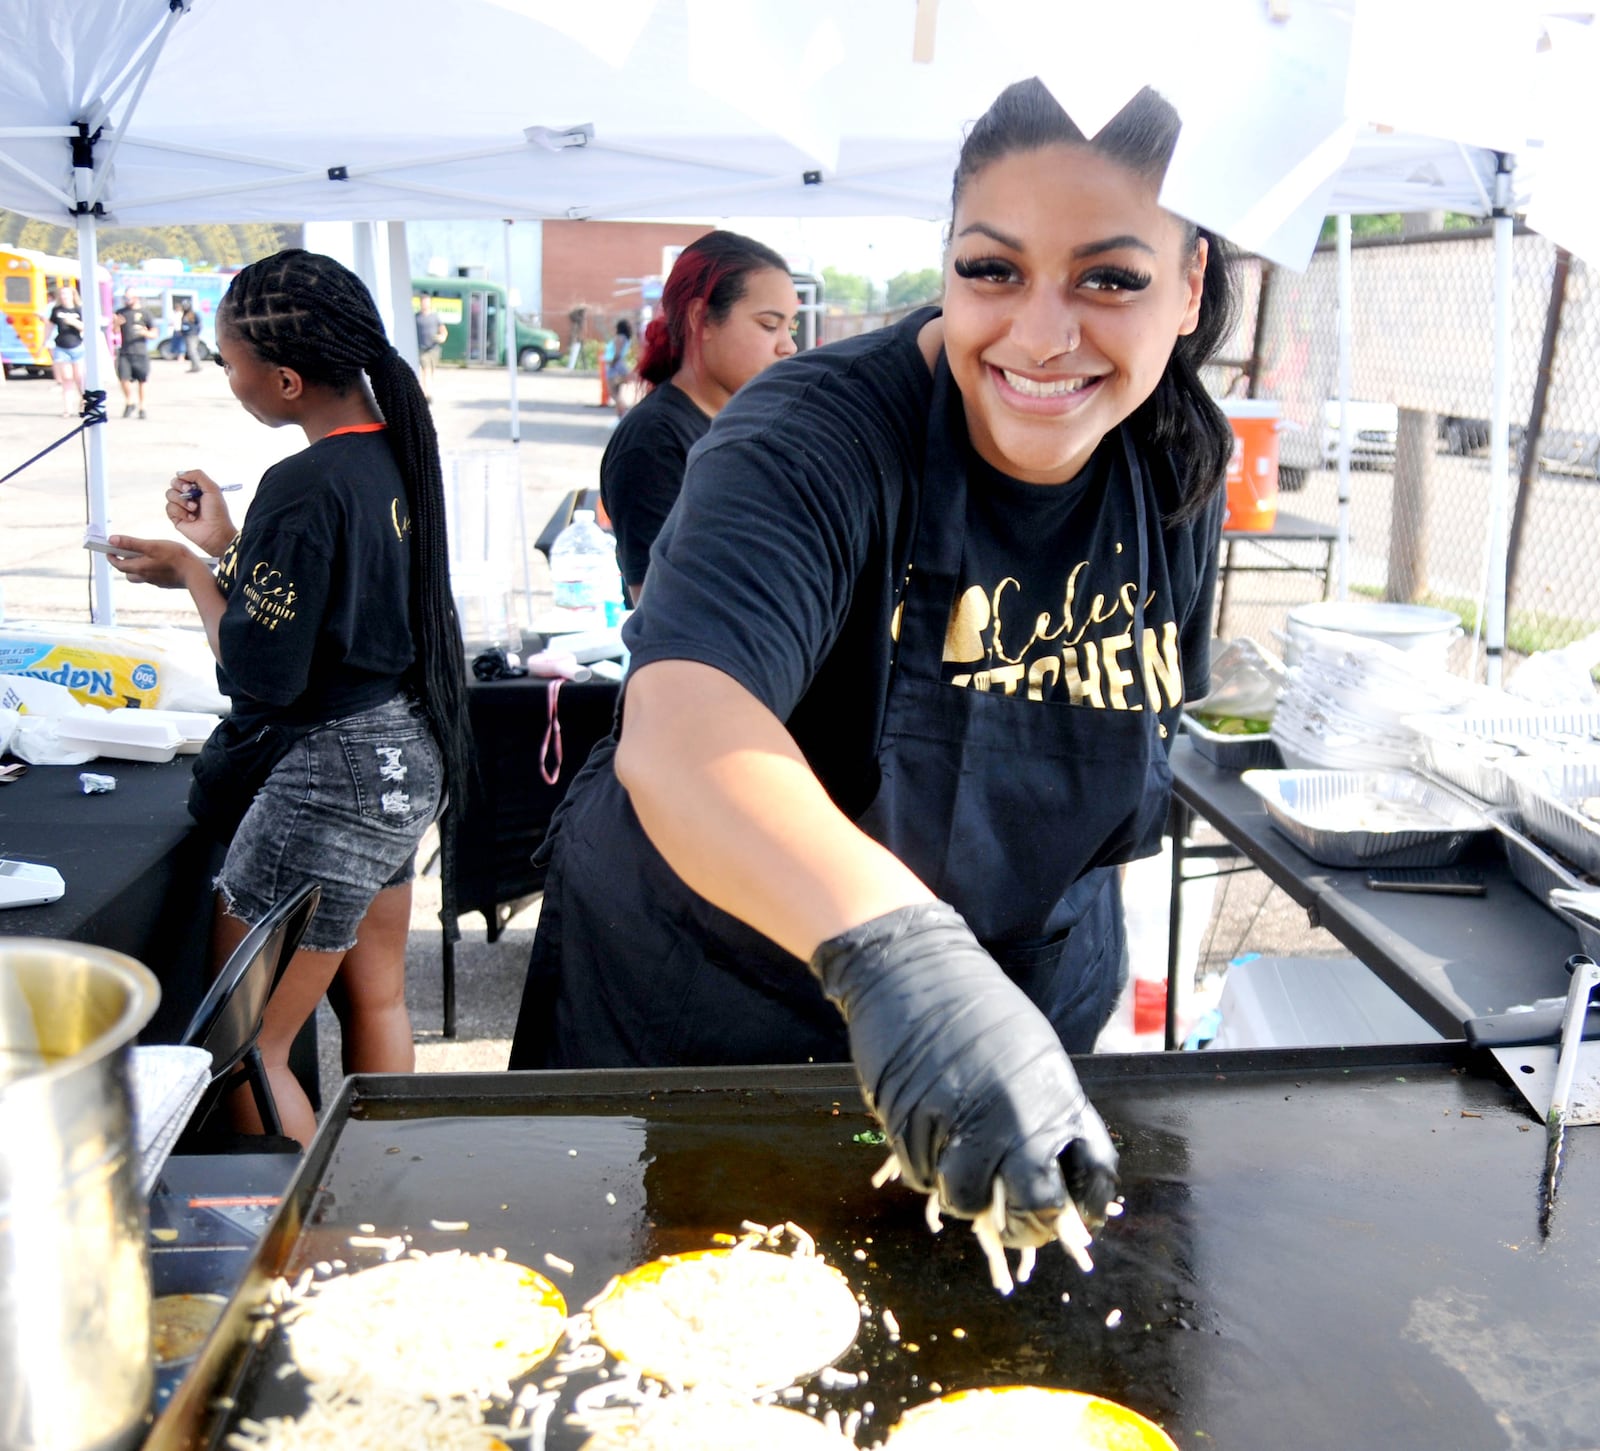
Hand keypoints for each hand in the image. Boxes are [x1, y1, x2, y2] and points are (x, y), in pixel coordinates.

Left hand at [104, 535, 205, 589]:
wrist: (195, 574)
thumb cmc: (175, 557)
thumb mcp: (152, 545)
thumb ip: (131, 543)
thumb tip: (112, 540)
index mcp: (139, 568)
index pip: (118, 564)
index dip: (111, 557)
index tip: (109, 550)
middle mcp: (145, 577)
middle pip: (128, 573)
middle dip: (124, 564)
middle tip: (126, 554)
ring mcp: (156, 582)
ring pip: (140, 577)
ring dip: (138, 568)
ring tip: (145, 558)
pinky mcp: (166, 583)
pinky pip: (153, 578)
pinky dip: (151, 571)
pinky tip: (160, 564)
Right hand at [166, 470, 236, 556]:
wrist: (216, 532)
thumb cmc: (217, 512)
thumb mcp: (212, 488)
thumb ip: (198, 475)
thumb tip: (179, 473)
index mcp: (197, 489)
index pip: (182, 477)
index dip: (184, 480)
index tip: (191, 487)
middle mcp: (188, 496)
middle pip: (173, 483)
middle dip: (181, 488)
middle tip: (191, 494)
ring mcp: (181, 507)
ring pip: (169, 494)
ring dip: (182, 501)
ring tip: (194, 509)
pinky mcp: (175, 517)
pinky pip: (169, 507)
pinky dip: (181, 512)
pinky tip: (191, 518)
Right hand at [810, 901, 1118, 1246]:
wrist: (912, 970)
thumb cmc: (976, 1006)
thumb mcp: (1035, 1054)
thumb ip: (1048, 1111)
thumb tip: (1050, 1166)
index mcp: (1056, 1099)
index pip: (1093, 1178)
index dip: (1084, 1206)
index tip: (1072, 1214)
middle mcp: (1016, 1123)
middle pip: (1034, 1210)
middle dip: (1025, 1226)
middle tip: (1012, 1219)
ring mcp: (962, 1130)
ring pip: (968, 1202)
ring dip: (964, 1197)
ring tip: (958, 1168)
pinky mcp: (913, 1131)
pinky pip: (924, 1176)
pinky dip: (926, 1168)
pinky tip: (927, 1133)